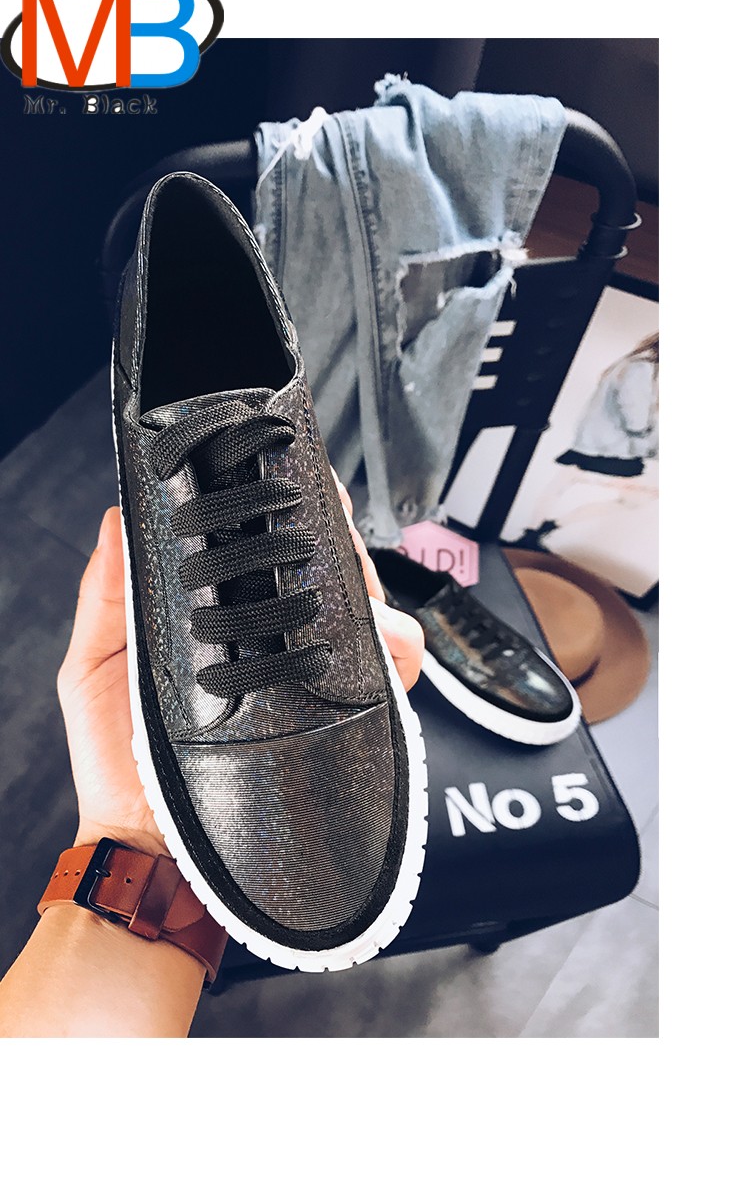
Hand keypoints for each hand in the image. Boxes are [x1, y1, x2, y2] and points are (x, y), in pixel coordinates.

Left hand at [57, 488, 423, 855]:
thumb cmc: (118, 764)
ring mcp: (314, 684)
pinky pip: (392, 675)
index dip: (290, 513)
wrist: (148, 849)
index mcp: (226, 625)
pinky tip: (375, 636)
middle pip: (334, 575)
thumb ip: (106, 594)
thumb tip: (117, 517)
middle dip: (341, 541)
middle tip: (330, 521)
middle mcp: (278, 649)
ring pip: (375, 613)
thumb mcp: (95, 667)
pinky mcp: (343, 722)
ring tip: (351, 582)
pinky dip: (396, 647)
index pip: (271, 557)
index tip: (291, 478)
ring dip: (372, 588)